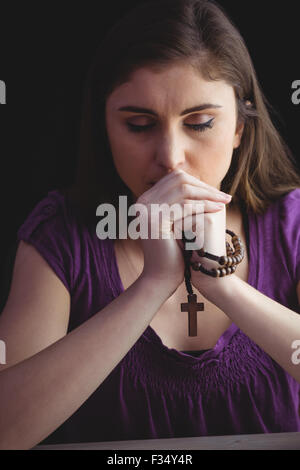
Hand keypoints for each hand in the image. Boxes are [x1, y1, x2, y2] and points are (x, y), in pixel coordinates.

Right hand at [135, 169, 231, 294]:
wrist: (161, 277)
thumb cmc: (173, 252)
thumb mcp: (177, 223)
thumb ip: (181, 204)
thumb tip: (202, 186)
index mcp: (145, 200)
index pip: (174, 179)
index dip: (198, 183)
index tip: (217, 193)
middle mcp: (142, 202)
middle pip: (178, 180)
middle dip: (205, 187)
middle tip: (225, 196)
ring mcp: (147, 210)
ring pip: (183, 190)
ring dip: (208, 194)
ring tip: (225, 201)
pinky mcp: (156, 220)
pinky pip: (185, 206)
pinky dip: (203, 206)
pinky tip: (217, 209)